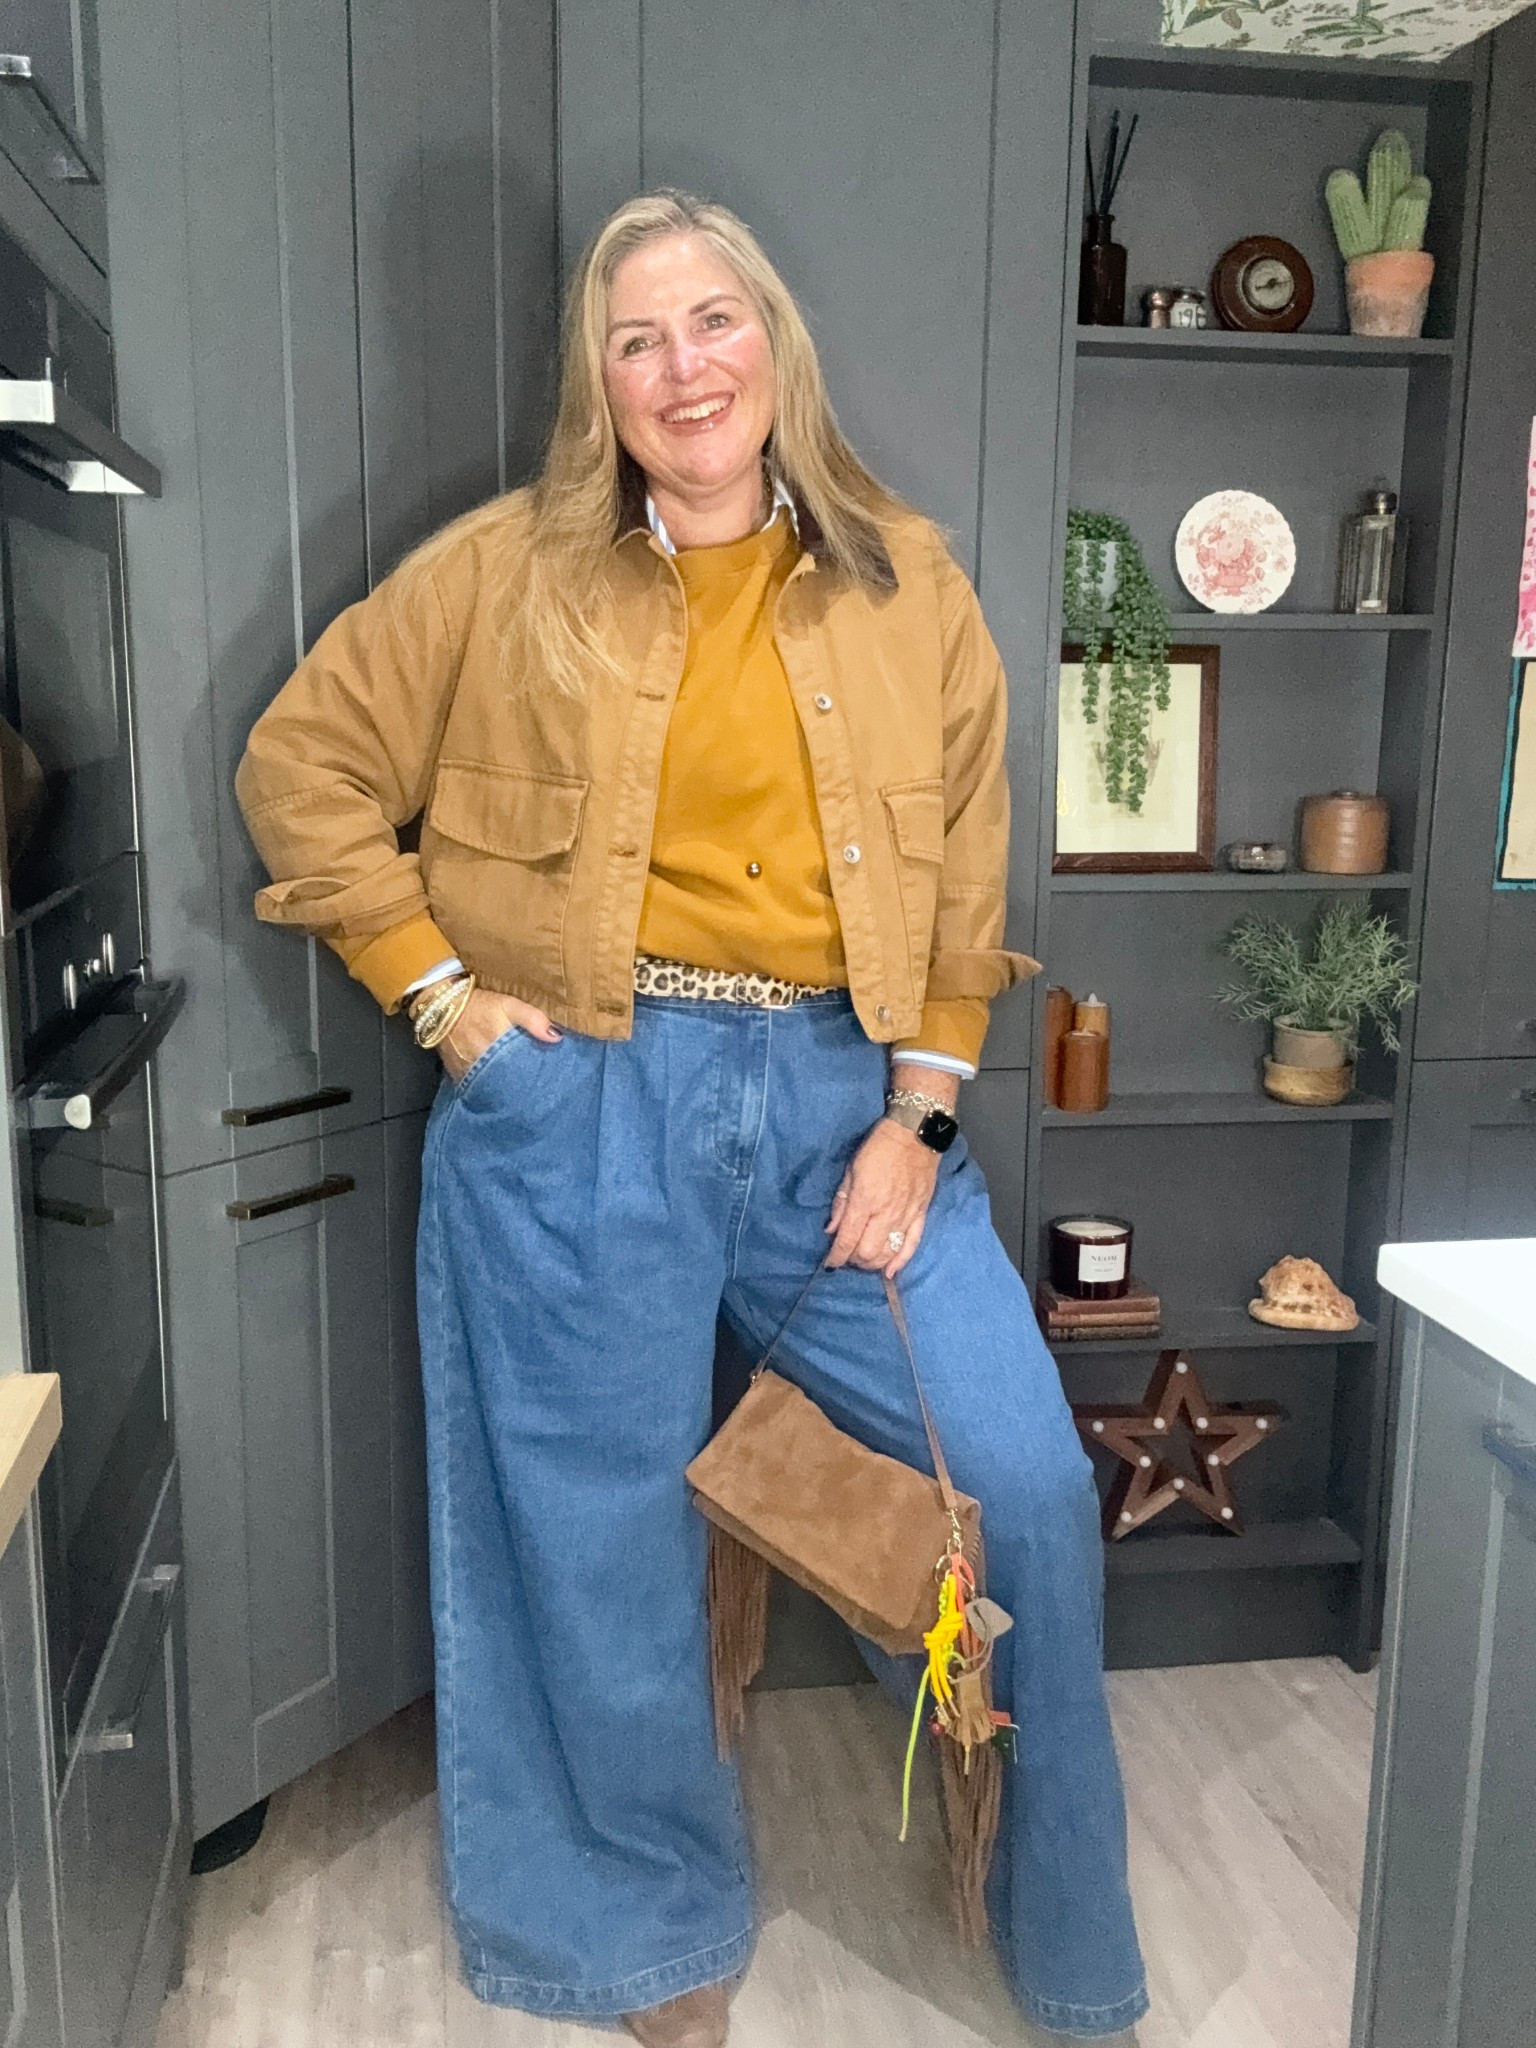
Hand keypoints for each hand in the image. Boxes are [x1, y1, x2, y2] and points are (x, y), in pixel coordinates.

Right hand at [434, 987, 559, 1083]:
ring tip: (519, 1089)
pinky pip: (477, 1086)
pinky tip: (498, 1086)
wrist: (443, 1007)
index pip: (522, 1072)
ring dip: (505, 1088)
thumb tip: (557, 1038)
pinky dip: (487, 1086)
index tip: (546, 1080)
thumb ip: (532, 1019)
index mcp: (498, 1049)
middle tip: (536, 1088)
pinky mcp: (458, 1076)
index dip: (535, 1078)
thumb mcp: (508, 1005)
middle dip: (522, 1086)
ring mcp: (469, 1073)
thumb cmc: (480, 1006)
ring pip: (493, 1087)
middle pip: (509, 1083)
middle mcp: (482, 1065)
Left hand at [824, 1119, 939, 1276]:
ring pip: (888, 1252)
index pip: (848, 1239)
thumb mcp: (851, 1169)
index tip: (829, 1264)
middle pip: (868, 1252)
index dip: (836, 1257)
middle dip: (854, 1260)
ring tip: (864, 1260)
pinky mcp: (921, 1214)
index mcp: (865, 1200)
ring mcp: (906, 1215)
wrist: (915, 1133)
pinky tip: (890, 1272)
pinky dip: (901, 1261)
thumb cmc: (878, 1147)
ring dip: (873, 1263)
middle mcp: (886, 1213)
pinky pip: (912, 1244)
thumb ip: (841, 1202)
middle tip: (847, 1255)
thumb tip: (831, 1230)